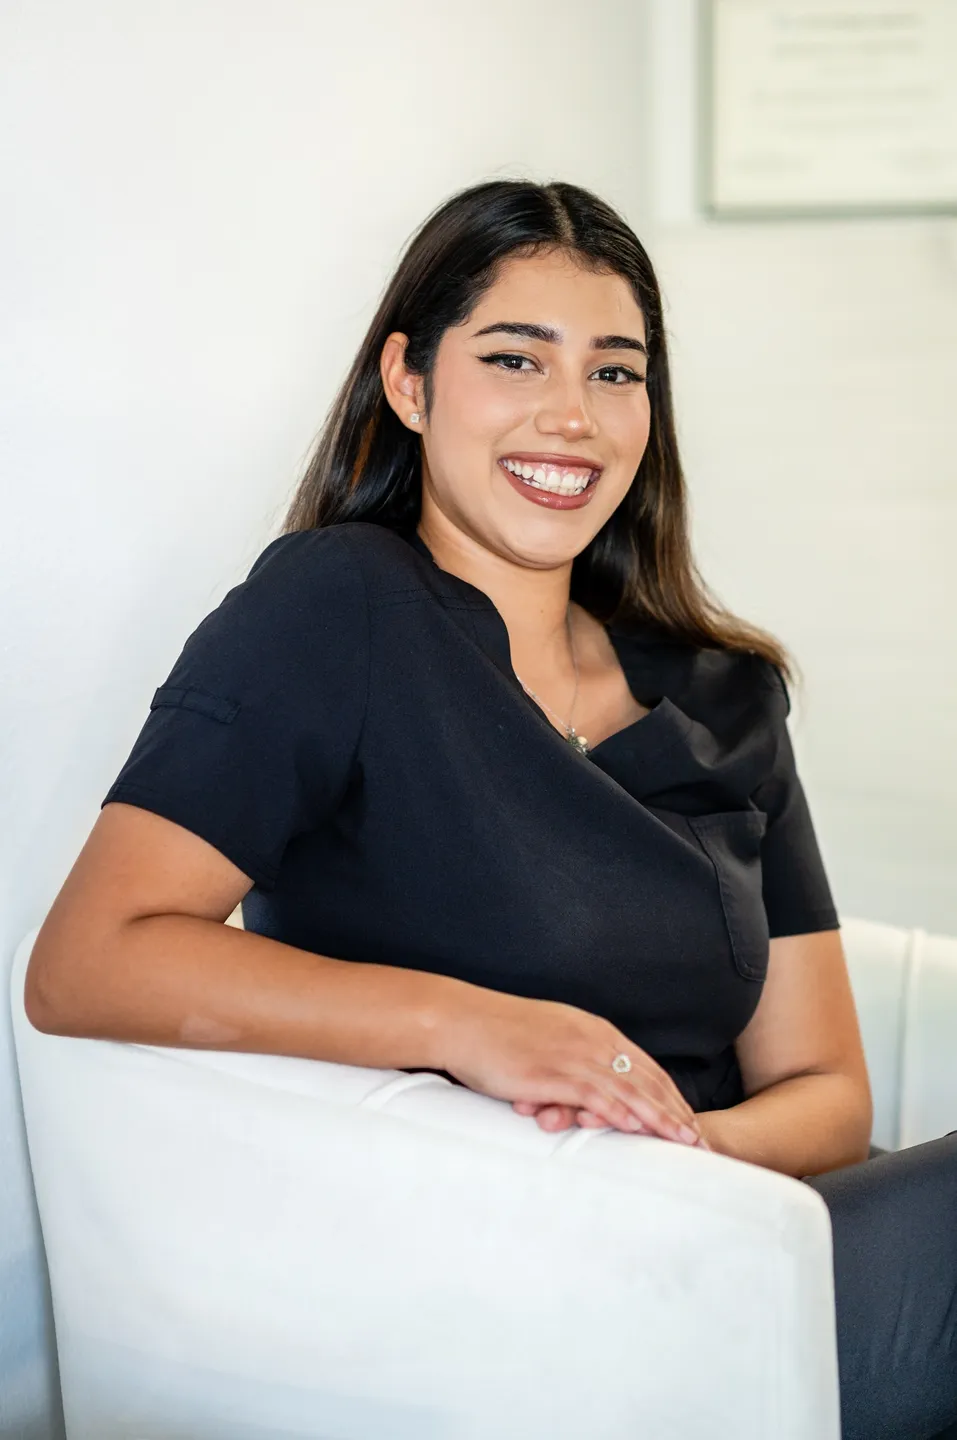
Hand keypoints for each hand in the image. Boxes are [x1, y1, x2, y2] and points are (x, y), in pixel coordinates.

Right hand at [439, 988, 703, 1145]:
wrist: (461, 1020)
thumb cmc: (496, 1031)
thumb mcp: (546, 1036)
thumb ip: (571, 1054)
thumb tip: (584, 1083)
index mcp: (591, 1030)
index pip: (643, 1065)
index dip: (669, 1093)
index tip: (687, 1118)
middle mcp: (590, 1040)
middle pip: (645, 1078)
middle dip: (675, 1110)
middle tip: (699, 1139)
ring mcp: (572, 1055)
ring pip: (628, 1089)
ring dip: (659, 1118)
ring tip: (683, 1142)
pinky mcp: (551, 1072)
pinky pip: (594, 1095)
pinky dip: (621, 1113)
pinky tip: (638, 1130)